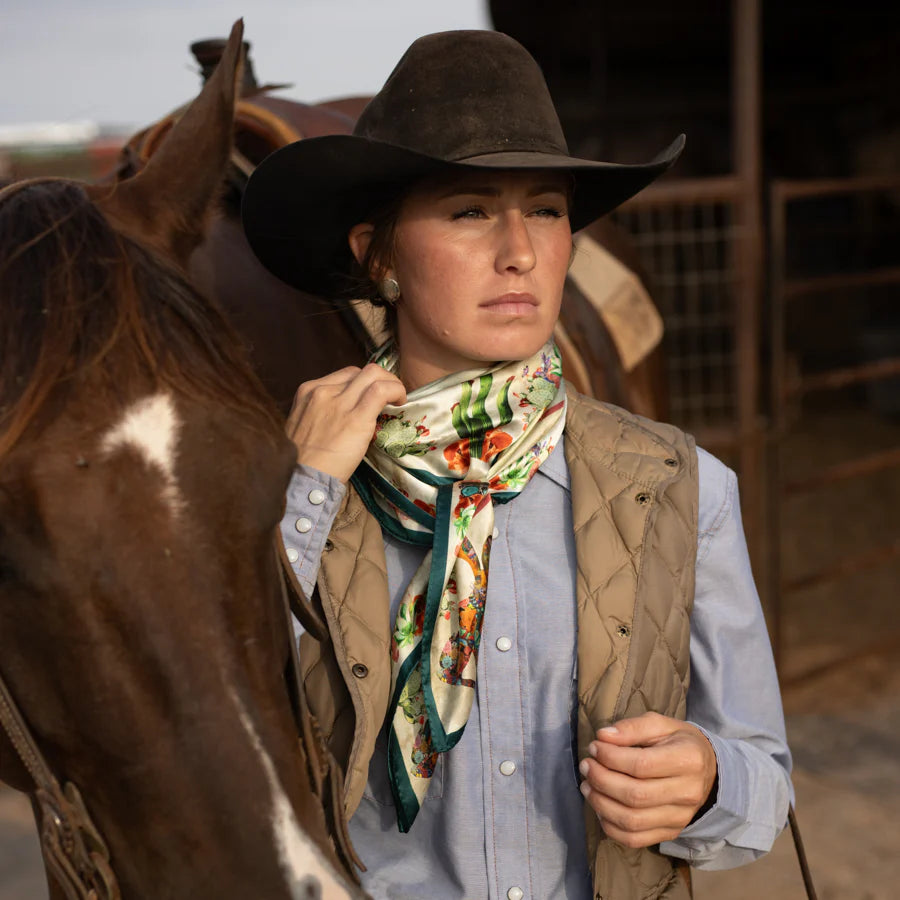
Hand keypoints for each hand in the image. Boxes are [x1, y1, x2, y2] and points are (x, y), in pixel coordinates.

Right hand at [286, 364, 406, 481]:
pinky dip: (396, 390)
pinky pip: (382, 390)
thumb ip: (322, 411)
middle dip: (379, 379)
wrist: (302, 478)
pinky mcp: (356, 418)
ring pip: (373, 374)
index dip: (363, 383)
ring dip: (391, 382)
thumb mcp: (305, 423)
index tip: (371, 396)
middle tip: (389, 396)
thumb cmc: (304, 459)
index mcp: (308, 391)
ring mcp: (339, 402)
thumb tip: (347, 411)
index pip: (344, 375)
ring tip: (398, 398)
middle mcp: (322, 391)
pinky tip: (400, 401)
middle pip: (360, 371)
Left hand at [578, 711, 717, 848]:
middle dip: (601, 780)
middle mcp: (687, 793)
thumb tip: (603, 736)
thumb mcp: (661, 724)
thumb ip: (632, 727)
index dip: (611, 757)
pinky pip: (635, 839)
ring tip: (587, 785)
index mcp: (688, 760)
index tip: (594, 747)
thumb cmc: (679, 742)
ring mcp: (680, 818)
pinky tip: (600, 808)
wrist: (708, 770)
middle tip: (586, 765)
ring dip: (601, 804)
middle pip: (635, 795)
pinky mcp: (670, 832)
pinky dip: (610, 826)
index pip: (642, 764)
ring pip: (632, 821)